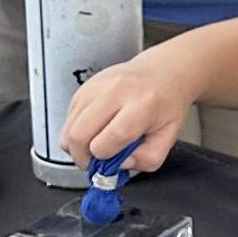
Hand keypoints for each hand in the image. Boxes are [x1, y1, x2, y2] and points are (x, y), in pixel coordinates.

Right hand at [60, 50, 192, 176]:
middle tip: (95, 162)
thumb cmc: (165, 103)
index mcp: (142, 103)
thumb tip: (120, 165)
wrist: (162, 71)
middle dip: (83, 157)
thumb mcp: (169, 136)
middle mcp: (115, 91)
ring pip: (68, 128)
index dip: (107, 157)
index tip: (112, 162)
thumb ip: (148, 158)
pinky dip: (75, 132)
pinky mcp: (84, 87)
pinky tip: (94, 130)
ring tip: (95, 146)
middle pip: (79, 134)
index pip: (113, 136)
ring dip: (76, 147)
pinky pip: (68, 119)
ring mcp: (96, 87)